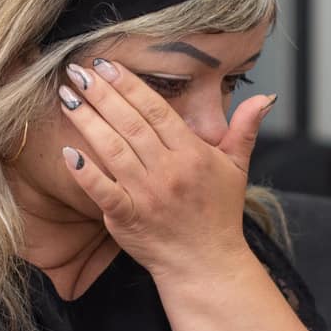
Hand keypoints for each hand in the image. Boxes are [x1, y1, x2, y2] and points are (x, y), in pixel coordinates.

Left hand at [56, 57, 274, 280]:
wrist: (207, 264)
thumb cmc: (219, 215)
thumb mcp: (237, 167)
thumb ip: (245, 129)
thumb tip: (263, 99)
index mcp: (193, 154)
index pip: (156, 111)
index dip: (130, 86)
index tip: (107, 66)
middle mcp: (169, 171)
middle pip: (131, 124)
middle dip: (102, 94)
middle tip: (78, 72)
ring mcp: (147, 195)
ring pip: (113, 150)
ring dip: (88, 122)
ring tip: (67, 99)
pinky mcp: (128, 219)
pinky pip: (103, 191)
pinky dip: (85, 173)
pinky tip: (68, 152)